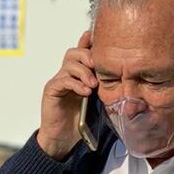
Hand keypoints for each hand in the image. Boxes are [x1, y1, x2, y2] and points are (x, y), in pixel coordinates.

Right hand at [37, 31, 96, 159]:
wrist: (63, 137)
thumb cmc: (80, 120)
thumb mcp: (97, 100)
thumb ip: (103, 86)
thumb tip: (121, 77)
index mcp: (78, 74)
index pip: (82, 52)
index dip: (87, 42)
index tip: (94, 36)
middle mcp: (67, 74)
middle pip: (74, 53)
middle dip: (88, 56)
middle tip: (98, 67)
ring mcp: (58, 81)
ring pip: (69, 65)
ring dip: (84, 72)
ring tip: (93, 86)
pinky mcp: (52, 90)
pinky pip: (63, 80)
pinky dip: (76, 84)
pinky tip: (85, 92)